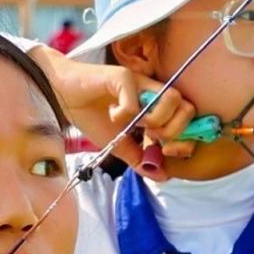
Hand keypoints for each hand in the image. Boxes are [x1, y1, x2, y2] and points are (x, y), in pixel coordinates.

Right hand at [36, 46, 192, 160]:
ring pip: (171, 99)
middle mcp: (154, 91)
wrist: (63, 95)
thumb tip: (163, 176)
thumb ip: (140, 159)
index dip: (185, 139)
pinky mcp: (123, 76)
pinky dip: (125, 114)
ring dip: (154, 120)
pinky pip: (136, 100)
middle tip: (148, 137)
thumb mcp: (119, 144)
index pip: (190, 119)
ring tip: (133, 125)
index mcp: (158, 106)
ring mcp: (141, 82)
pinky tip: (112, 114)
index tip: (165, 151)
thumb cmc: (92, 115)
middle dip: (171, 131)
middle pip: (188, 108)